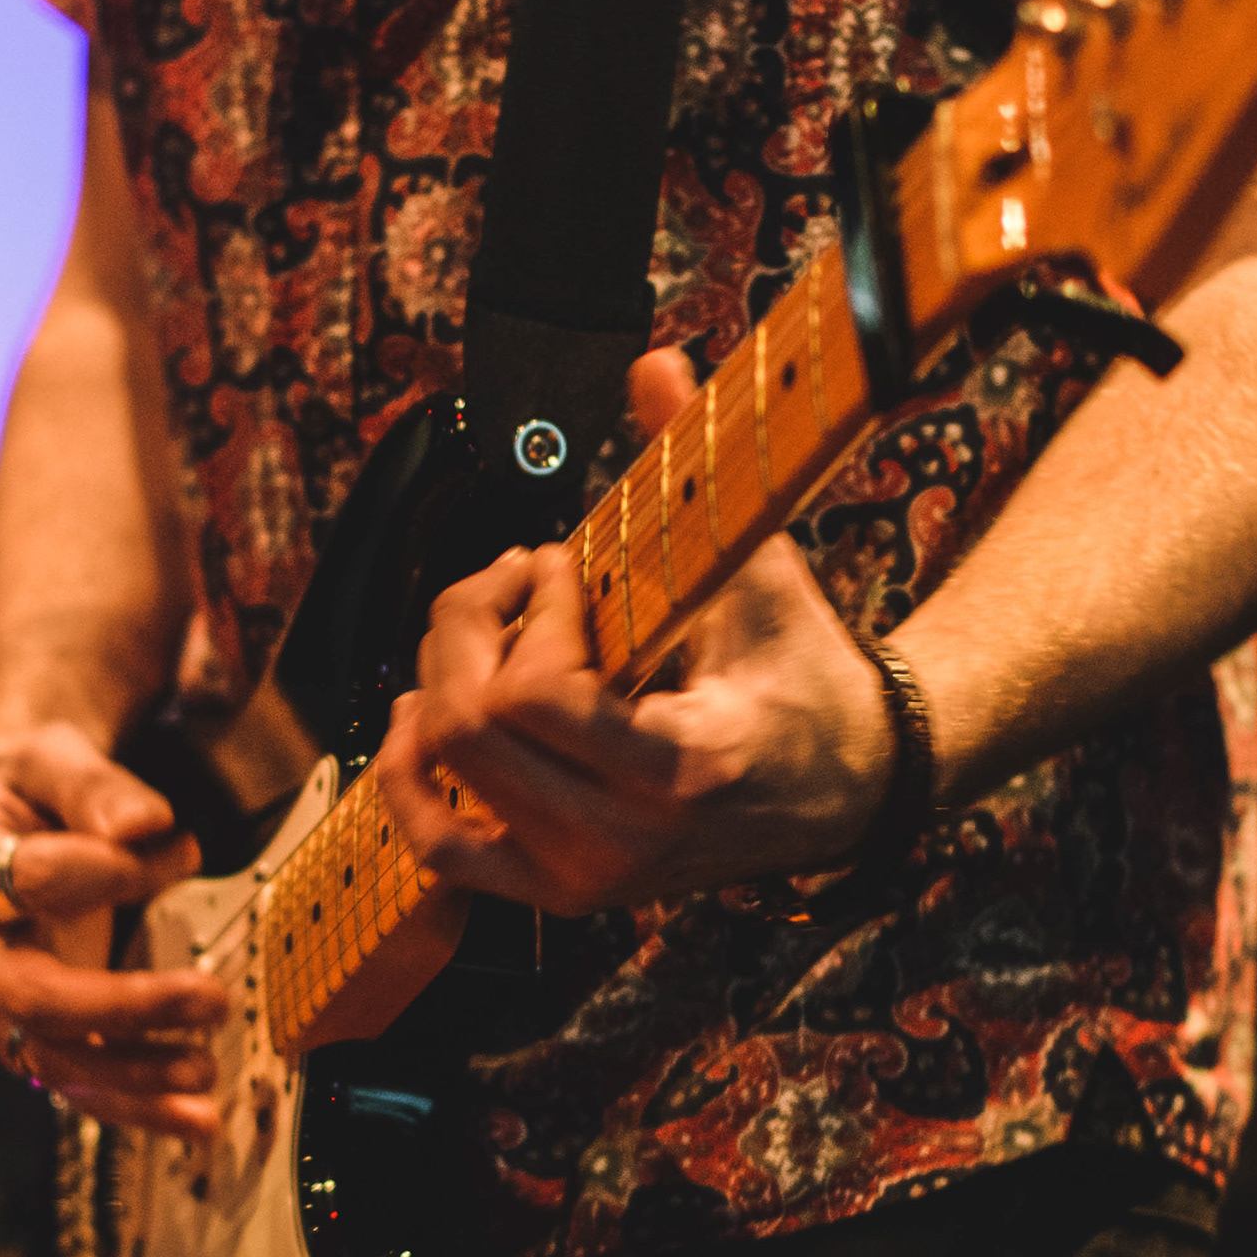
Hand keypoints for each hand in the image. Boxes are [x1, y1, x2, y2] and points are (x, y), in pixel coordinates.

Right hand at [0, 725, 225, 1136]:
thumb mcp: (55, 761)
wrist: (12, 830)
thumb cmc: (35, 792)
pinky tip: (196, 1121)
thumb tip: (145, 824)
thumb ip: (96, 787)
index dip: (109, 872)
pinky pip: (82, 1086)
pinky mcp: (36, 1038)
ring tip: (206, 1072)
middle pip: (36, 998)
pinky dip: (140, 1108)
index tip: (183, 850)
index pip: (32, 882)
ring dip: (138, 1076)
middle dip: (128, 1008)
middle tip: (211, 998)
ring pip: (58, 1060)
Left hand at [370, 349, 893, 914]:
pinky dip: (408, 775)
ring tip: (494, 632)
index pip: (537, 695)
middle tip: (519, 578)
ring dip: (443, 678)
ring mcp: (583, 877)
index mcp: (681, 769)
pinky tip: (421, 711)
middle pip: (466, 724)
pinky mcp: (557, 892)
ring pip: (438, 768)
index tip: (569, 568)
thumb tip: (655, 363)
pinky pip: (437, 847)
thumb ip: (703, 472)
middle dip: (472, 623)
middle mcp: (622, 841)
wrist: (847, 788)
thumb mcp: (763, 572)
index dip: (533, 608)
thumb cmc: (807, 679)